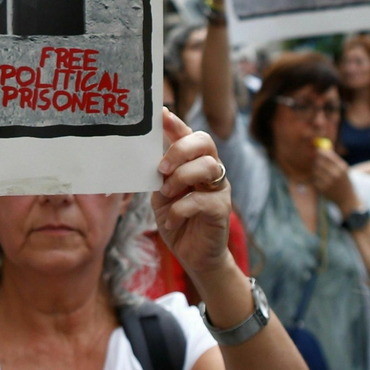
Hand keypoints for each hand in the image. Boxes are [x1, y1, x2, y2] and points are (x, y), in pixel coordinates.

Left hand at [152, 109, 233, 279]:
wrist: (193, 255)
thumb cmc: (177, 219)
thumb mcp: (161, 194)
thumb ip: (158, 175)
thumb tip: (148, 157)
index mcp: (194, 162)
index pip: (188, 135)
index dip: (176, 123)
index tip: (162, 114)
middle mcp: (211, 170)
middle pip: (204, 142)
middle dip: (181, 149)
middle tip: (162, 167)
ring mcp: (219, 188)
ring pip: (208, 166)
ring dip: (181, 178)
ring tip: (166, 194)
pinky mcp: (222, 209)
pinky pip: (202, 200)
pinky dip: (180, 209)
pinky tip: (171, 220)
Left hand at [310, 147, 359, 214]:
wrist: (347, 199)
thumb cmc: (344, 181)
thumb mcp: (343, 169)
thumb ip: (333, 159)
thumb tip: (321, 148)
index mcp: (342, 167)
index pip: (328, 155)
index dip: (320, 151)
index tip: (317, 150)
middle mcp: (336, 174)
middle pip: (319, 161)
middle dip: (317, 160)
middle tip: (317, 161)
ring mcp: (329, 182)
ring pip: (315, 170)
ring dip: (316, 170)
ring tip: (322, 174)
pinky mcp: (323, 189)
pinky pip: (314, 179)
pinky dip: (316, 179)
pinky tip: (323, 182)